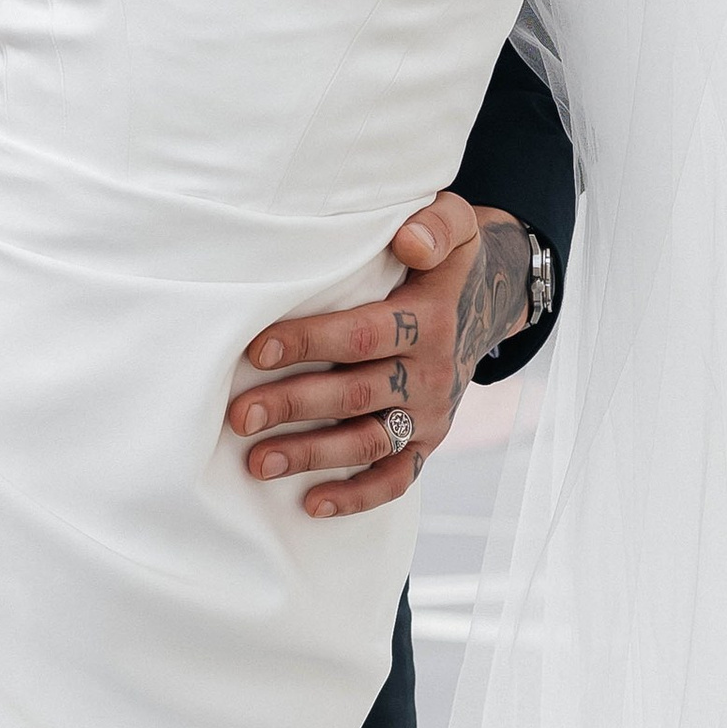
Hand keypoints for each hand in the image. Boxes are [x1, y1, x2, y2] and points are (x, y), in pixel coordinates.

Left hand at [226, 199, 535, 517]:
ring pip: (369, 442)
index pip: (363, 334)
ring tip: (257, 462)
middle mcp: (432, 372)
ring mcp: (431, 413)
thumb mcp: (456, 223)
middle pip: (356, 394)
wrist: (487, 301)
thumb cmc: (446, 257)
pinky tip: (311, 503)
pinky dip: (357, 496)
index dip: (309, 342)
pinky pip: (397, 478)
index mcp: (430, 319)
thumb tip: (408, 242)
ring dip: (312, 455)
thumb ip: (435, 225)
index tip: (255, 349)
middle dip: (294, 405)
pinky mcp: (429, 441)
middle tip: (240, 415)